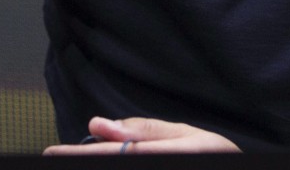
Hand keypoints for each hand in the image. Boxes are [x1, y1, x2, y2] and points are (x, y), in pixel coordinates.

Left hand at [43, 116, 240, 155]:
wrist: (238, 168)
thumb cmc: (214, 155)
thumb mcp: (186, 137)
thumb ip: (144, 131)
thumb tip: (98, 125)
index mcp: (162, 156)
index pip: (114, 156)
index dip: (80, 155)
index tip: (52, 153)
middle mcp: (156, 168)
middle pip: (112, 167)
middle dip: (80, 162)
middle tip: (51, 157)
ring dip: (93, 166)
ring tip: (72, 158)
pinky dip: (115, 166)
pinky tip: (101, 160)